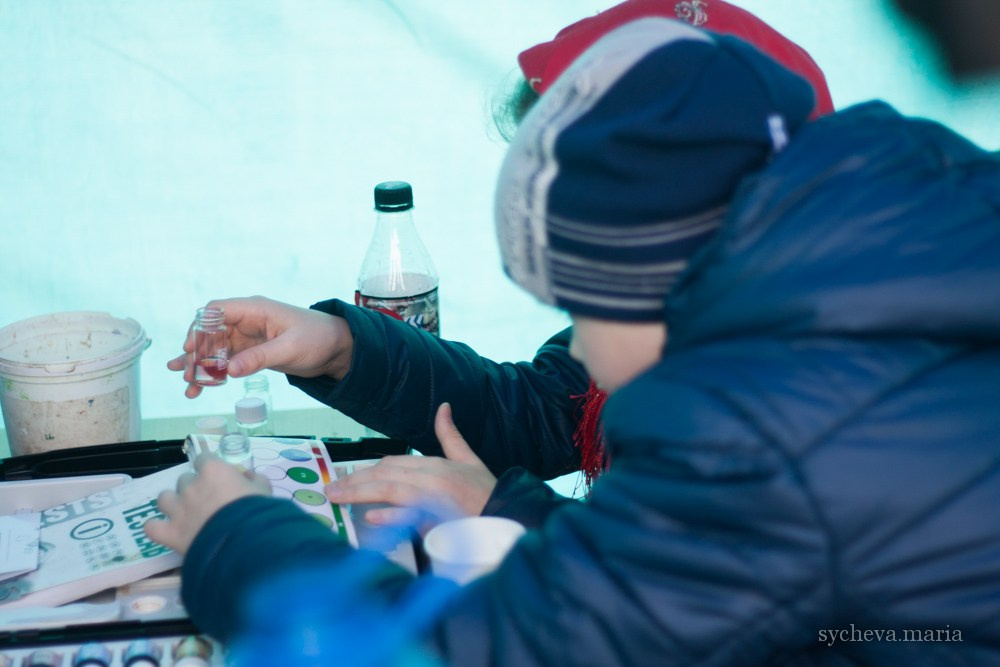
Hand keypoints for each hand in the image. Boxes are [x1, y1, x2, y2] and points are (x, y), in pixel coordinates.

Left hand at [144, 453, 271, 554]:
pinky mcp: (170, 532)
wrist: (245, 542)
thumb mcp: (264, 491)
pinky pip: (152, 527)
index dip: (210, 467)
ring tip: (183, 512)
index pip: (203, 458)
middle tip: (207, 500)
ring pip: (164, 498)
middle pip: (184, 479)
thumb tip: (249, 477)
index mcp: (213, 471)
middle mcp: (191, 486)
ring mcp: (178, 509)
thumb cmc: (257, 512)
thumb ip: (255, 479)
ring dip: (172, 502)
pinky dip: (156, 527)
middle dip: (193, 487)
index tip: (218, 476)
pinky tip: (165, 530)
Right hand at [167, 296, 353, 397]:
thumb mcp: (290, 348)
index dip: (199, 328)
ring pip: (216, 350)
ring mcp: (249, 338)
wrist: (337, 349)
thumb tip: (230, 370)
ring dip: (201, 366)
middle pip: (211, 333)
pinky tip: (200, 387)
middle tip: (187, 374)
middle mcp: (248, 321)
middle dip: (196, 353)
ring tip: (188, 385)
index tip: (189, 349)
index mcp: (256, 310)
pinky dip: (214, 373)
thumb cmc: (318, 338)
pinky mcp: (253, 353)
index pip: (217, 312)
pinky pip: (227, 361)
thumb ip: (260, 358)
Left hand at [325, 403, 496, 526]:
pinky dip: (391, 516)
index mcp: (437, 464)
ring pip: (392, 489)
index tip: (347, 478)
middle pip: (386, 473)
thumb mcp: (470, 461)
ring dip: (360, 492)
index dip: (367, 470)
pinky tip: (371, 517)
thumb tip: (444, 407)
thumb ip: (451, 435)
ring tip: (337, 498)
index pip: (394, 462)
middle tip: (330, 489)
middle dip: (355, 480)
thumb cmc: (487, 496)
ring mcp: (436, 498)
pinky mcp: (441, 519)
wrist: (509, 520)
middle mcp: (433, 477)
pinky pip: (412, 516)